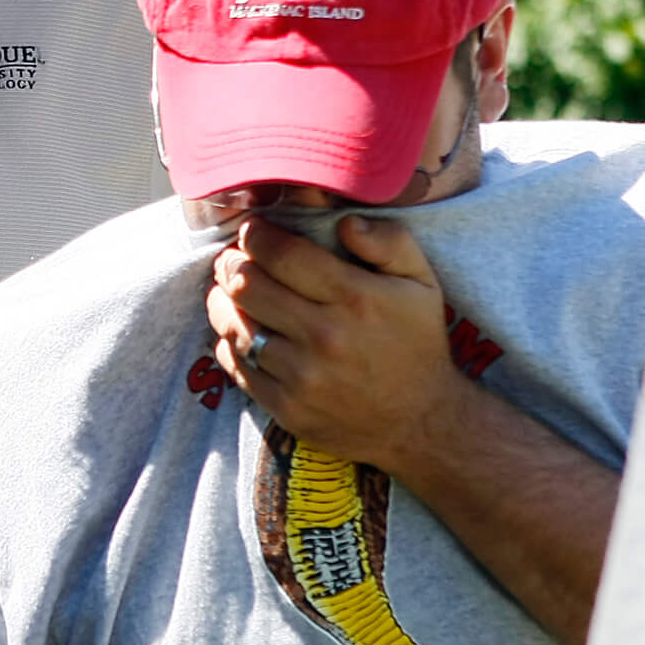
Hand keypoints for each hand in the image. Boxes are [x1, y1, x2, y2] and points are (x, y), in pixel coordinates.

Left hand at [207, 213, 466, 476]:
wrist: (420, 423)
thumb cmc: (417, 342)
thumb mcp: (421, 282)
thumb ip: (389, 241)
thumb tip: (346, 221)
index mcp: (355, 298)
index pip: (282, 254)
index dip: (256, 235)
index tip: (251, 231)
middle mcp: (324, 336)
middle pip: (247, 286)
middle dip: (231, 265)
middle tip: (232, 260)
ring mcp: (301, 376)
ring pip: (235, 325)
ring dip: (223, 302)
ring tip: (227, 291)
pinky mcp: (285, 408)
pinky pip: (236, 366)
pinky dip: (228, 342)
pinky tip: (238, 329)